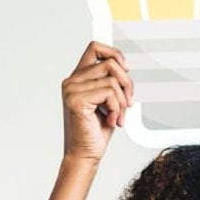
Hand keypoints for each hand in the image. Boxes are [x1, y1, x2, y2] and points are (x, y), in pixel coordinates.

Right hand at [61, 42, 132, 161]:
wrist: (87, 152)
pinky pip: (109, 92)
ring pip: (112, 80)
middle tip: (128, 103)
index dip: (115, 53)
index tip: (127, 68)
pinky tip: (112, 120)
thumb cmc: (98, 128)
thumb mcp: (110, 100)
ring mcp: (71, 89)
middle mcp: (72, 80)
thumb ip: (113, 82)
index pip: (96, 47)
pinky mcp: (75, 100)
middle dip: (127, 83)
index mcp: (79, 77)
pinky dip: (117, 108)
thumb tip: (126, 67)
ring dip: (122, 100)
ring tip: (118, 115)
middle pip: (110, 63)